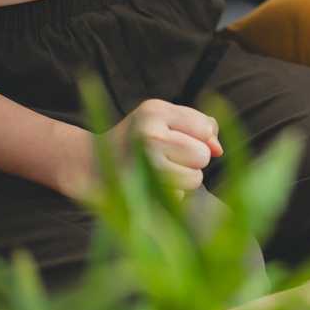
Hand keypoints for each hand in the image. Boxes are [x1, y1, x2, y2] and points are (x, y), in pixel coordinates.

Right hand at [104, 99, 222, 191]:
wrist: (90, 162)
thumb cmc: (138, 136)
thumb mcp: (164, 117)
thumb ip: (199, 125)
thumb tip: (218, 150)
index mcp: (155, 111)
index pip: (205, 128)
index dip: (201, 137)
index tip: (182, 137)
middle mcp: (148, 136)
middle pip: (202, 156)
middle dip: (194, 159)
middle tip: (173, 156)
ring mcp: (143, 165)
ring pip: (195, 179)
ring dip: (186, 179)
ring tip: (164, 170)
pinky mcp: (141, 191)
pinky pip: (179, 197)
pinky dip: (172, 194)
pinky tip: (152, 183)